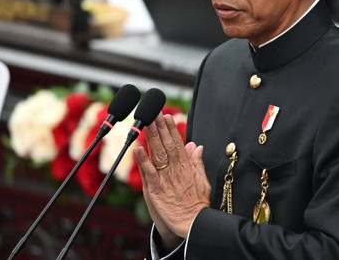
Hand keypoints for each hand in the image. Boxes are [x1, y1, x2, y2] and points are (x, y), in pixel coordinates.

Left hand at [133, 113, 210, 244]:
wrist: (193, 224)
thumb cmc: (197, 204)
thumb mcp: (202, 180)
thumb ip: (197, 162)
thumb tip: (196, 145)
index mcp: (186, 167)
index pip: (177, 143)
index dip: (171, 129)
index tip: (166, 116)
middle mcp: (175, 169)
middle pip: (166, 145)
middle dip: (160, 128)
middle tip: (154, 113)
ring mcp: (165, 178)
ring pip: (157, 154)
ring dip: (151, 138)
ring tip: (146, 123)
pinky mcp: (156, 189)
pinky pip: (148, 172)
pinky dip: (143, 160)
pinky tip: (137, 148)